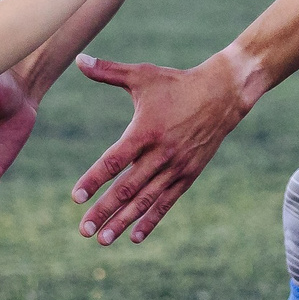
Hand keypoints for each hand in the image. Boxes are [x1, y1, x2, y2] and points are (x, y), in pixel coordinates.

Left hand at [69, 50, 249, 244]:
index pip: (114, 161)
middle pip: (127, 188)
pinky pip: (166, 202)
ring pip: (145, 200)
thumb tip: (78, 59)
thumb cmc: (177, 83)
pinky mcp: (188, 175)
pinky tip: (134, 236)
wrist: (223, 94)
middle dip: (104, 210)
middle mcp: (161, 154)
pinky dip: (150, 220)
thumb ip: (108, 71)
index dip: (94, 180)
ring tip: (103, 240)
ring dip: (123, 221)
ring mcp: (176, 167)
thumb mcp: (143, 75)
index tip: (75, 197)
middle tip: (84, 230)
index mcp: (145, 131)